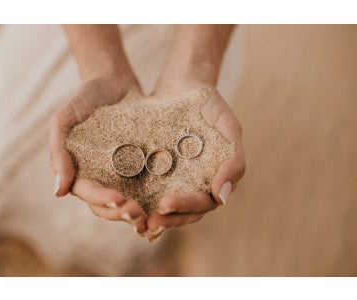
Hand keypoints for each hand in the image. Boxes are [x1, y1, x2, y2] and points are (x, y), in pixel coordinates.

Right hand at [49, 75, 148, 233]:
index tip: (119, 201)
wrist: (112, 82)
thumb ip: (58, 152)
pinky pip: (145, 185)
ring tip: (151, 217)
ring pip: (127, 201)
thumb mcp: (64, 120)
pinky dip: (152, 197)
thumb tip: (59, 192)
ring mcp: (120, 173)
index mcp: (79, 171)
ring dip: (137, 212)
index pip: (88, 193)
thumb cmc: (84, 98)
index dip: (102, 200)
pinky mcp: (140, 166)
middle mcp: (99, 177)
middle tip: (139, 216)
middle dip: (121, 213)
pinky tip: (165, 203)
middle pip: (107, 205)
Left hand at [145, 84, 245, 242]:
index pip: (204, 202)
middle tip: (148, 224)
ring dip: (153, 218)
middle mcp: (197, 184)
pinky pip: (149, 191)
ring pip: (167, 208)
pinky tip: (125, 208)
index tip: (165, 204)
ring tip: (135, 223)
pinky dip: (141, 203)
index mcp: (216, 178)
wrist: (183, 85)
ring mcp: (177, 179)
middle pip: (184, 213)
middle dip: (167, 220)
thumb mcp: (228, 126)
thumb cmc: (210, 104)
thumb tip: (222, 198)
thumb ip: (233, 161)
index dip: (186, 206)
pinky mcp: (157, 172)